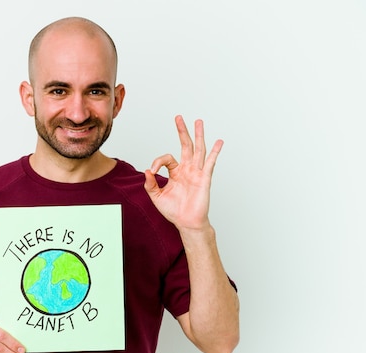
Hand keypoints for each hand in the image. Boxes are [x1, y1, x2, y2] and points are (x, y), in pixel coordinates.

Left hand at [144, 115, 222, 230]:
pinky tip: (218, 142)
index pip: (167, 158)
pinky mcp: (204, 179)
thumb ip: (150, 184)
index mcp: (176, 173)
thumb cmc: (174, 211)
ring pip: (198, 150)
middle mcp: (187, 170)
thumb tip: (147, 171)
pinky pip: (210, 163)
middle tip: (179, 117)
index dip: (158, 161)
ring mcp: (196, 173)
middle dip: (182, 131)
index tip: (152, 170)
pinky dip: (214, 152)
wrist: (186, 223)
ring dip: (198, 135)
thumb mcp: (156, 197)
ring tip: (198, 122)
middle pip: (185, 146)